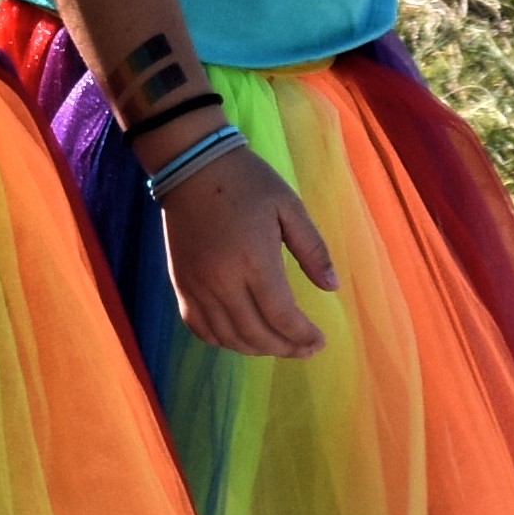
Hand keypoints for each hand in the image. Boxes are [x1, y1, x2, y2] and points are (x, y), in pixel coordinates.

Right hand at [157, 140, 337, 356]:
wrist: (192, 166)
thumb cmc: (247, 181)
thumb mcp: (289, 206)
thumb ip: (312, 249)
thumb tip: (332, 287)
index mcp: (255, 260)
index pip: (282, 316)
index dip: (303, 336)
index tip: (320, 341)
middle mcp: (223, 281)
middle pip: (255, 334)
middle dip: (284, 348)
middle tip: (304, 348)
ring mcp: (197, 286)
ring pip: (228, 337)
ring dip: (256, 348)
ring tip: (277, 345)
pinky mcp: (180, 285)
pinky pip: (199, 327)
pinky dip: (222, 340)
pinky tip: (240, 337)